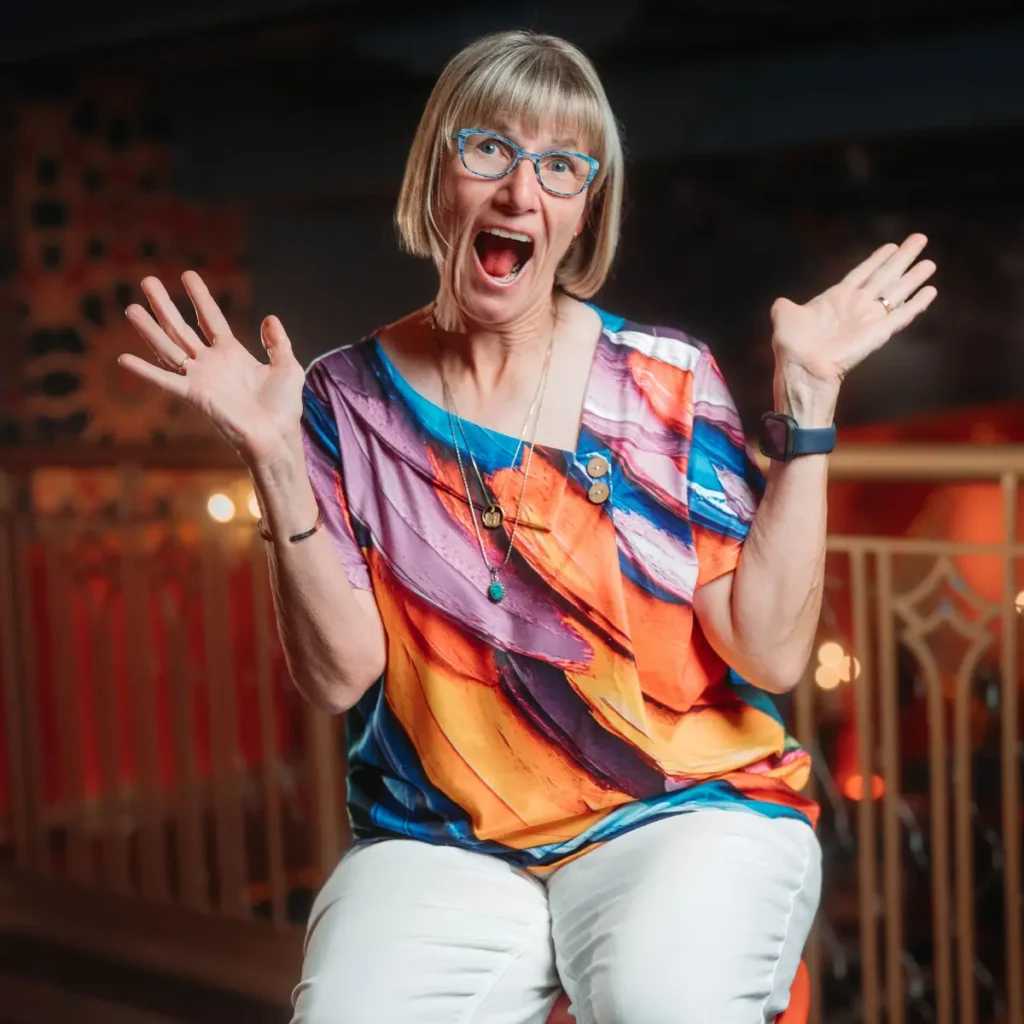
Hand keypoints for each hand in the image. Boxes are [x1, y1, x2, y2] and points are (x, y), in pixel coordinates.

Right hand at [118, 272, 305, 466]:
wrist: (276, 435)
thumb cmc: (283, 408)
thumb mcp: (287, 367)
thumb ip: (278, 342)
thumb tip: (270, 317)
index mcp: (232, 354)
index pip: (210, 319)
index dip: (200, 297)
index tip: (187, 275)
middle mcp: (211, 364)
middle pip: (182, 328)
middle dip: (165, 305)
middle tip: (148, 281)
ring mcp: (200, 379)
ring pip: (168, 348)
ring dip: (149, 329)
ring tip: (131, 307)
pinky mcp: (195, 396)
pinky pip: (166, 381)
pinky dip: (145, 371)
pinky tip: (123, 359)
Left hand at [769, 233, 936, 421]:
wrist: (801, 368)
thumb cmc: (792, 345)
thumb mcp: (784, 316)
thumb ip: (785, 306)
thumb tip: (781, 303)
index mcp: (835, 299)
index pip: (862, 273)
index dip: (877, 259)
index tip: (892, 246)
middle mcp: (856, 306)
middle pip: (884, 276)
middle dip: (902, 258)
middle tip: (920, 239)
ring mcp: (869, 319)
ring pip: (897, 292)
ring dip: (914, 277)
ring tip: (930, 263)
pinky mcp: (879, 333)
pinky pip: (902, 316)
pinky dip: (917, 304)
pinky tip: (931, 291)